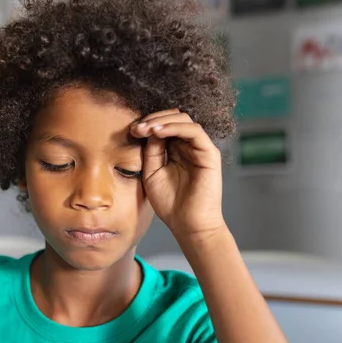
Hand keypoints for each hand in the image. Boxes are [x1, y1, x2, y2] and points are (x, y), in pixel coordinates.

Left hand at [130, 109, 224, 238]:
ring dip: (162, 121)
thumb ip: (151, 151)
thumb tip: (149, 129)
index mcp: (176, 150)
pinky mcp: (209, 153)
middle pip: (174, 117)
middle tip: (137, 128)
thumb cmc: (170, 204)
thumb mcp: (152, 173)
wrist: (187, 224)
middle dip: (153, 119)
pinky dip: (175, 127)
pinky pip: (194, 131)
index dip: (148, 124)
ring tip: (146, 129)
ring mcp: (200, 148)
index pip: (164, 126)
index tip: (132, 131)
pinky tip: (158, 132)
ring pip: (183, 119)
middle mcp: (189, 146)